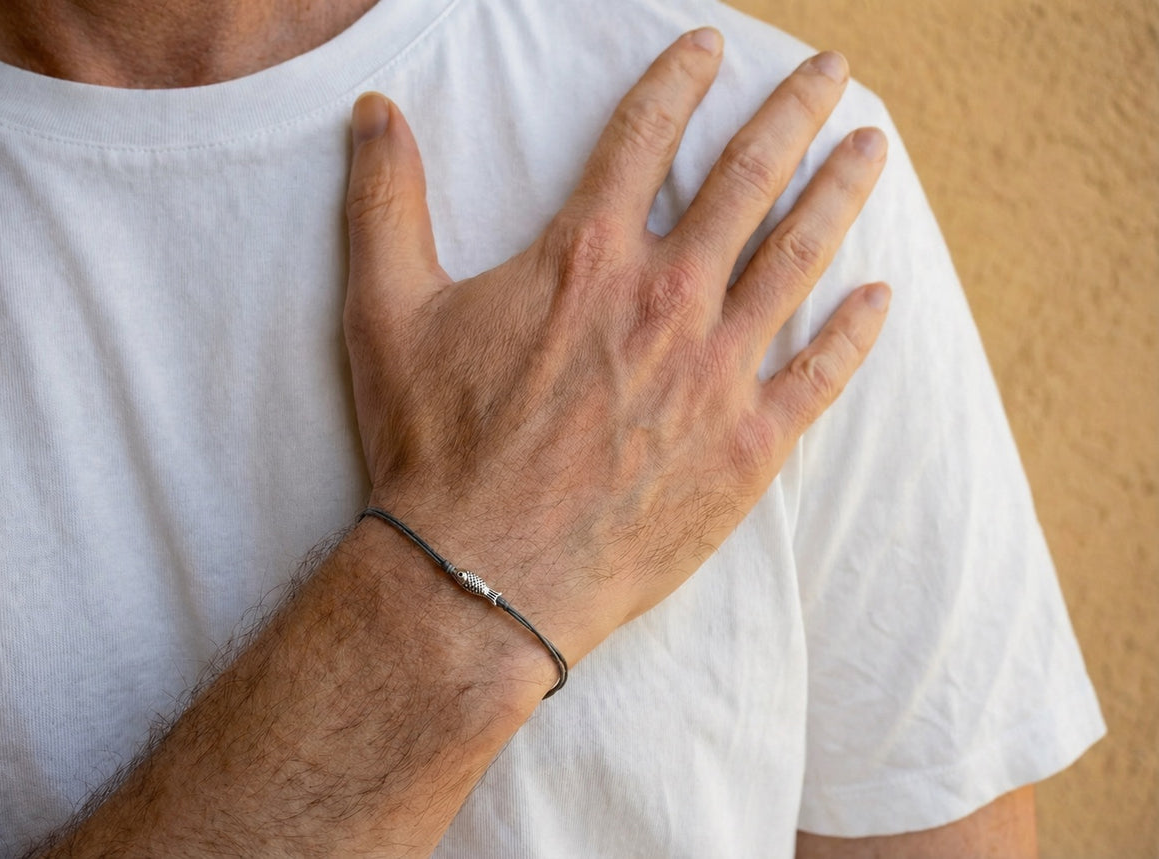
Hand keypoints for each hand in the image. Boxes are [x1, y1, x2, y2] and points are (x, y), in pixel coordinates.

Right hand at [343, 29, 888, 665]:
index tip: (709, 46)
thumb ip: (383, 201)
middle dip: (792, 112)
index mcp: (586, 257)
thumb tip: (371, 113)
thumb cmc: (435, 446)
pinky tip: (880, 295)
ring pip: (798, 257)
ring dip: (841, 192)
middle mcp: (665, 298)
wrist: (481, 576)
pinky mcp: (747, 446)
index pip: (642, 137)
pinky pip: (820, 374)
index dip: (677, 80)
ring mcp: (716, 372)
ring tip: (873, 145)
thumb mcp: (385, 311)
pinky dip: (855, 331)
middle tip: (829, 67)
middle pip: (746, 179)